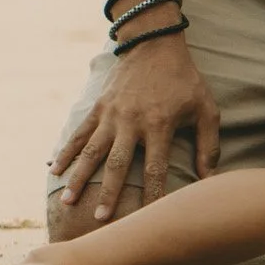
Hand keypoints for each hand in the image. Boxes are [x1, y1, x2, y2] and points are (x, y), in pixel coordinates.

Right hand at [52, 29, 219, 218]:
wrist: (155, 44)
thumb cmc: (185, 81)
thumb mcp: (206, 108)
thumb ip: (209, 144)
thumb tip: (211, 178)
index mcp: (160, 125)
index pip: (156, 168)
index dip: (152, 195)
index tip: (146, 219)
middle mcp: (132, 122)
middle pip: (118, 164)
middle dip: (108, 192)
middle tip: (98, 218)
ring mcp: (112, 114)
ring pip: (92, 150)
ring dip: (79, 176)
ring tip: (67, 201)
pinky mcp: (98, 107)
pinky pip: (79, 133)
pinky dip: (66, 151)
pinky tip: (53, 170)